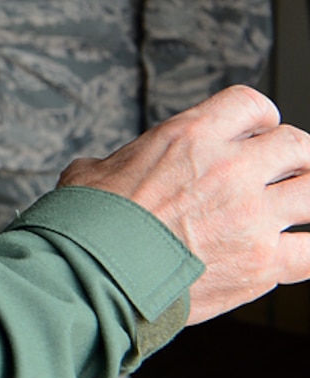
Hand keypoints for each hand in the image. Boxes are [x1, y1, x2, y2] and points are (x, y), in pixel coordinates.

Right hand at [60, 86, 309, 324]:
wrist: (96, 273)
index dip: (260, 117)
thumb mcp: (96, 170)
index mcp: (190, 136)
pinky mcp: (263, 264)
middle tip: (292, 170)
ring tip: (300, 206)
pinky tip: (303, 250)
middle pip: (297, 145)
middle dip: (299, 156)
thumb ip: (127, 164)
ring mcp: (252, 217)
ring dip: (309, 197)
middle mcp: (230, 169)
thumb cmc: (89, 223)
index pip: (250, 104)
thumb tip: (117, 172)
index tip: (260, 132)